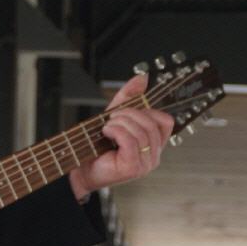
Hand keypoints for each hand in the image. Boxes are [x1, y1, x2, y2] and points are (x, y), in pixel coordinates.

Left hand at [69, 73, 174, 199]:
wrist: (81, 168)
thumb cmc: (97, 146)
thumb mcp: (115, 116)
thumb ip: (129, 97)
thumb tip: (142, 77)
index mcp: (154, 145)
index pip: (166, 121)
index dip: (148, 111)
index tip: (128, 111)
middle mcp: (153, 156)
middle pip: (152, 123)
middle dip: (129, 114)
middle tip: (112, 118)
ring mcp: (145, 164)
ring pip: (141, 131)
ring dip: (119, 123)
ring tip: (107, 127)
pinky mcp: (133, 167)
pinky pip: (131, 141)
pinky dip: (116, 131)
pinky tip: (106, 133)